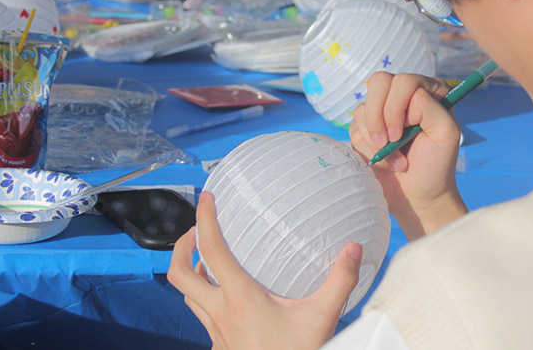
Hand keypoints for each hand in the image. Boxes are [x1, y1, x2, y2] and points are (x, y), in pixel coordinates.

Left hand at [167, 192, 361, 349]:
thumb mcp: (323, 317)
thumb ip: (340, 280)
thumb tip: (353, 248)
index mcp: (239, 298)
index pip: (212, 250)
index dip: (204, 219)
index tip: (206, 198)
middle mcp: (220, 313)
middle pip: (178, 274)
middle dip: (180, 246)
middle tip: (195, 231)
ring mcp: (216, 333)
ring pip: (186, 297)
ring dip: (190, 274)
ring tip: (206, 260)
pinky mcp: (220, 348)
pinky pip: (202, 319)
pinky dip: (205, 301)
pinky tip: (226, 301)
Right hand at [349, 72, 466, 238]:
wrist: (418, 196)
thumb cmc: (436, 165)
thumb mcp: (446, 133)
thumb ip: (430, 107)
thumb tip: (407, 96)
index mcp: (428, 91)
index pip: (404, 80)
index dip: (397, 107)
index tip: (403, 133)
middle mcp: (404, 96)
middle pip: (378, 82)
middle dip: (379, 116)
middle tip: (389, 141)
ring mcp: (383, 111)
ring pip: (363, 108)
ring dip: (376, 140)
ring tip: (395, 160)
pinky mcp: (366, 129)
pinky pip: (353, 128)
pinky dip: (367, 149)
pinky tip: (385, 162)